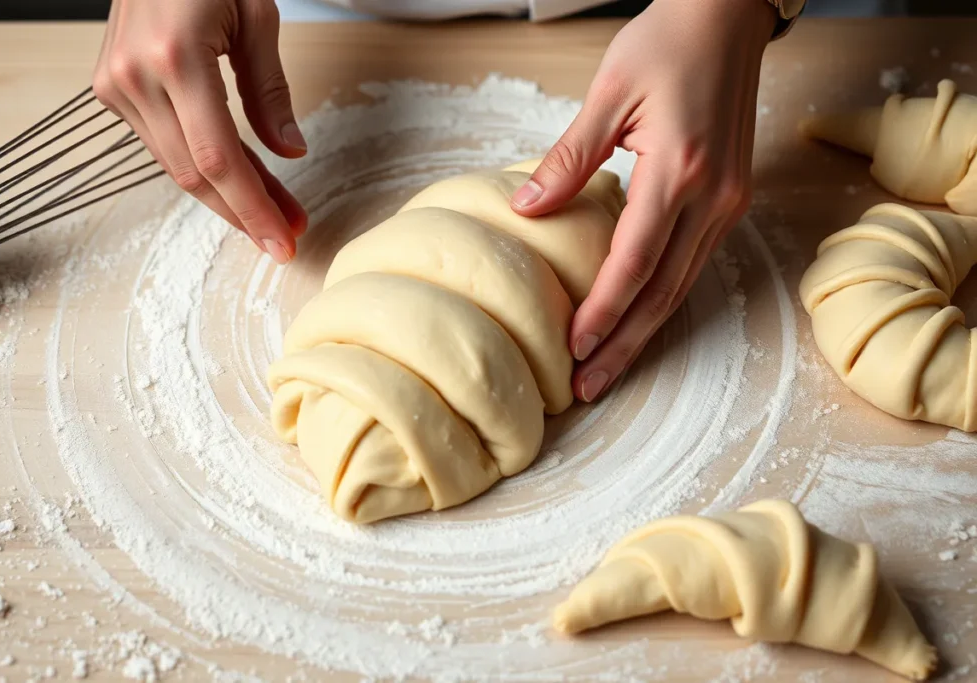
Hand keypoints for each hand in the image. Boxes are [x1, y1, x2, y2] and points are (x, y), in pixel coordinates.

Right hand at [93, 0, 307, 263]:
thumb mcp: (256, 16)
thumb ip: (270, 90)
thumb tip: (290, 152)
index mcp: (176, 58)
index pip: (218, 159)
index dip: (253, 208)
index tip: (284, 240)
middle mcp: (135, 77)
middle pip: (195, 173)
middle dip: (245, 212)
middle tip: (287, 235)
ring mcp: (116, 84)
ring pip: (176, 167)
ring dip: (228, 197)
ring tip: (274, 212)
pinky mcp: (112, 87)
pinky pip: (163, 145)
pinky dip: (202, 168)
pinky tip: (239, 182)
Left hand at [511, 0, 774, 401]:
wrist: (728, 16)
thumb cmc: (667, 43)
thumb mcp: (608, 94)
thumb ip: (568, 160)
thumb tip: (526, 209)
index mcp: (679, 170)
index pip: (634, 261)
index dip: (603, 310)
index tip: (573, 347)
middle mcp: (713, 197)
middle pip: (664, 291)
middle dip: (624, 344)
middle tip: (588, 386)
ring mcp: (729, 201)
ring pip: (683, 285)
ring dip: (644, 331)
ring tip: (607, 367)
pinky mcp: (731, 198)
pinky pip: (694, 262)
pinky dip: (663, 298)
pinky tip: (637, 320)